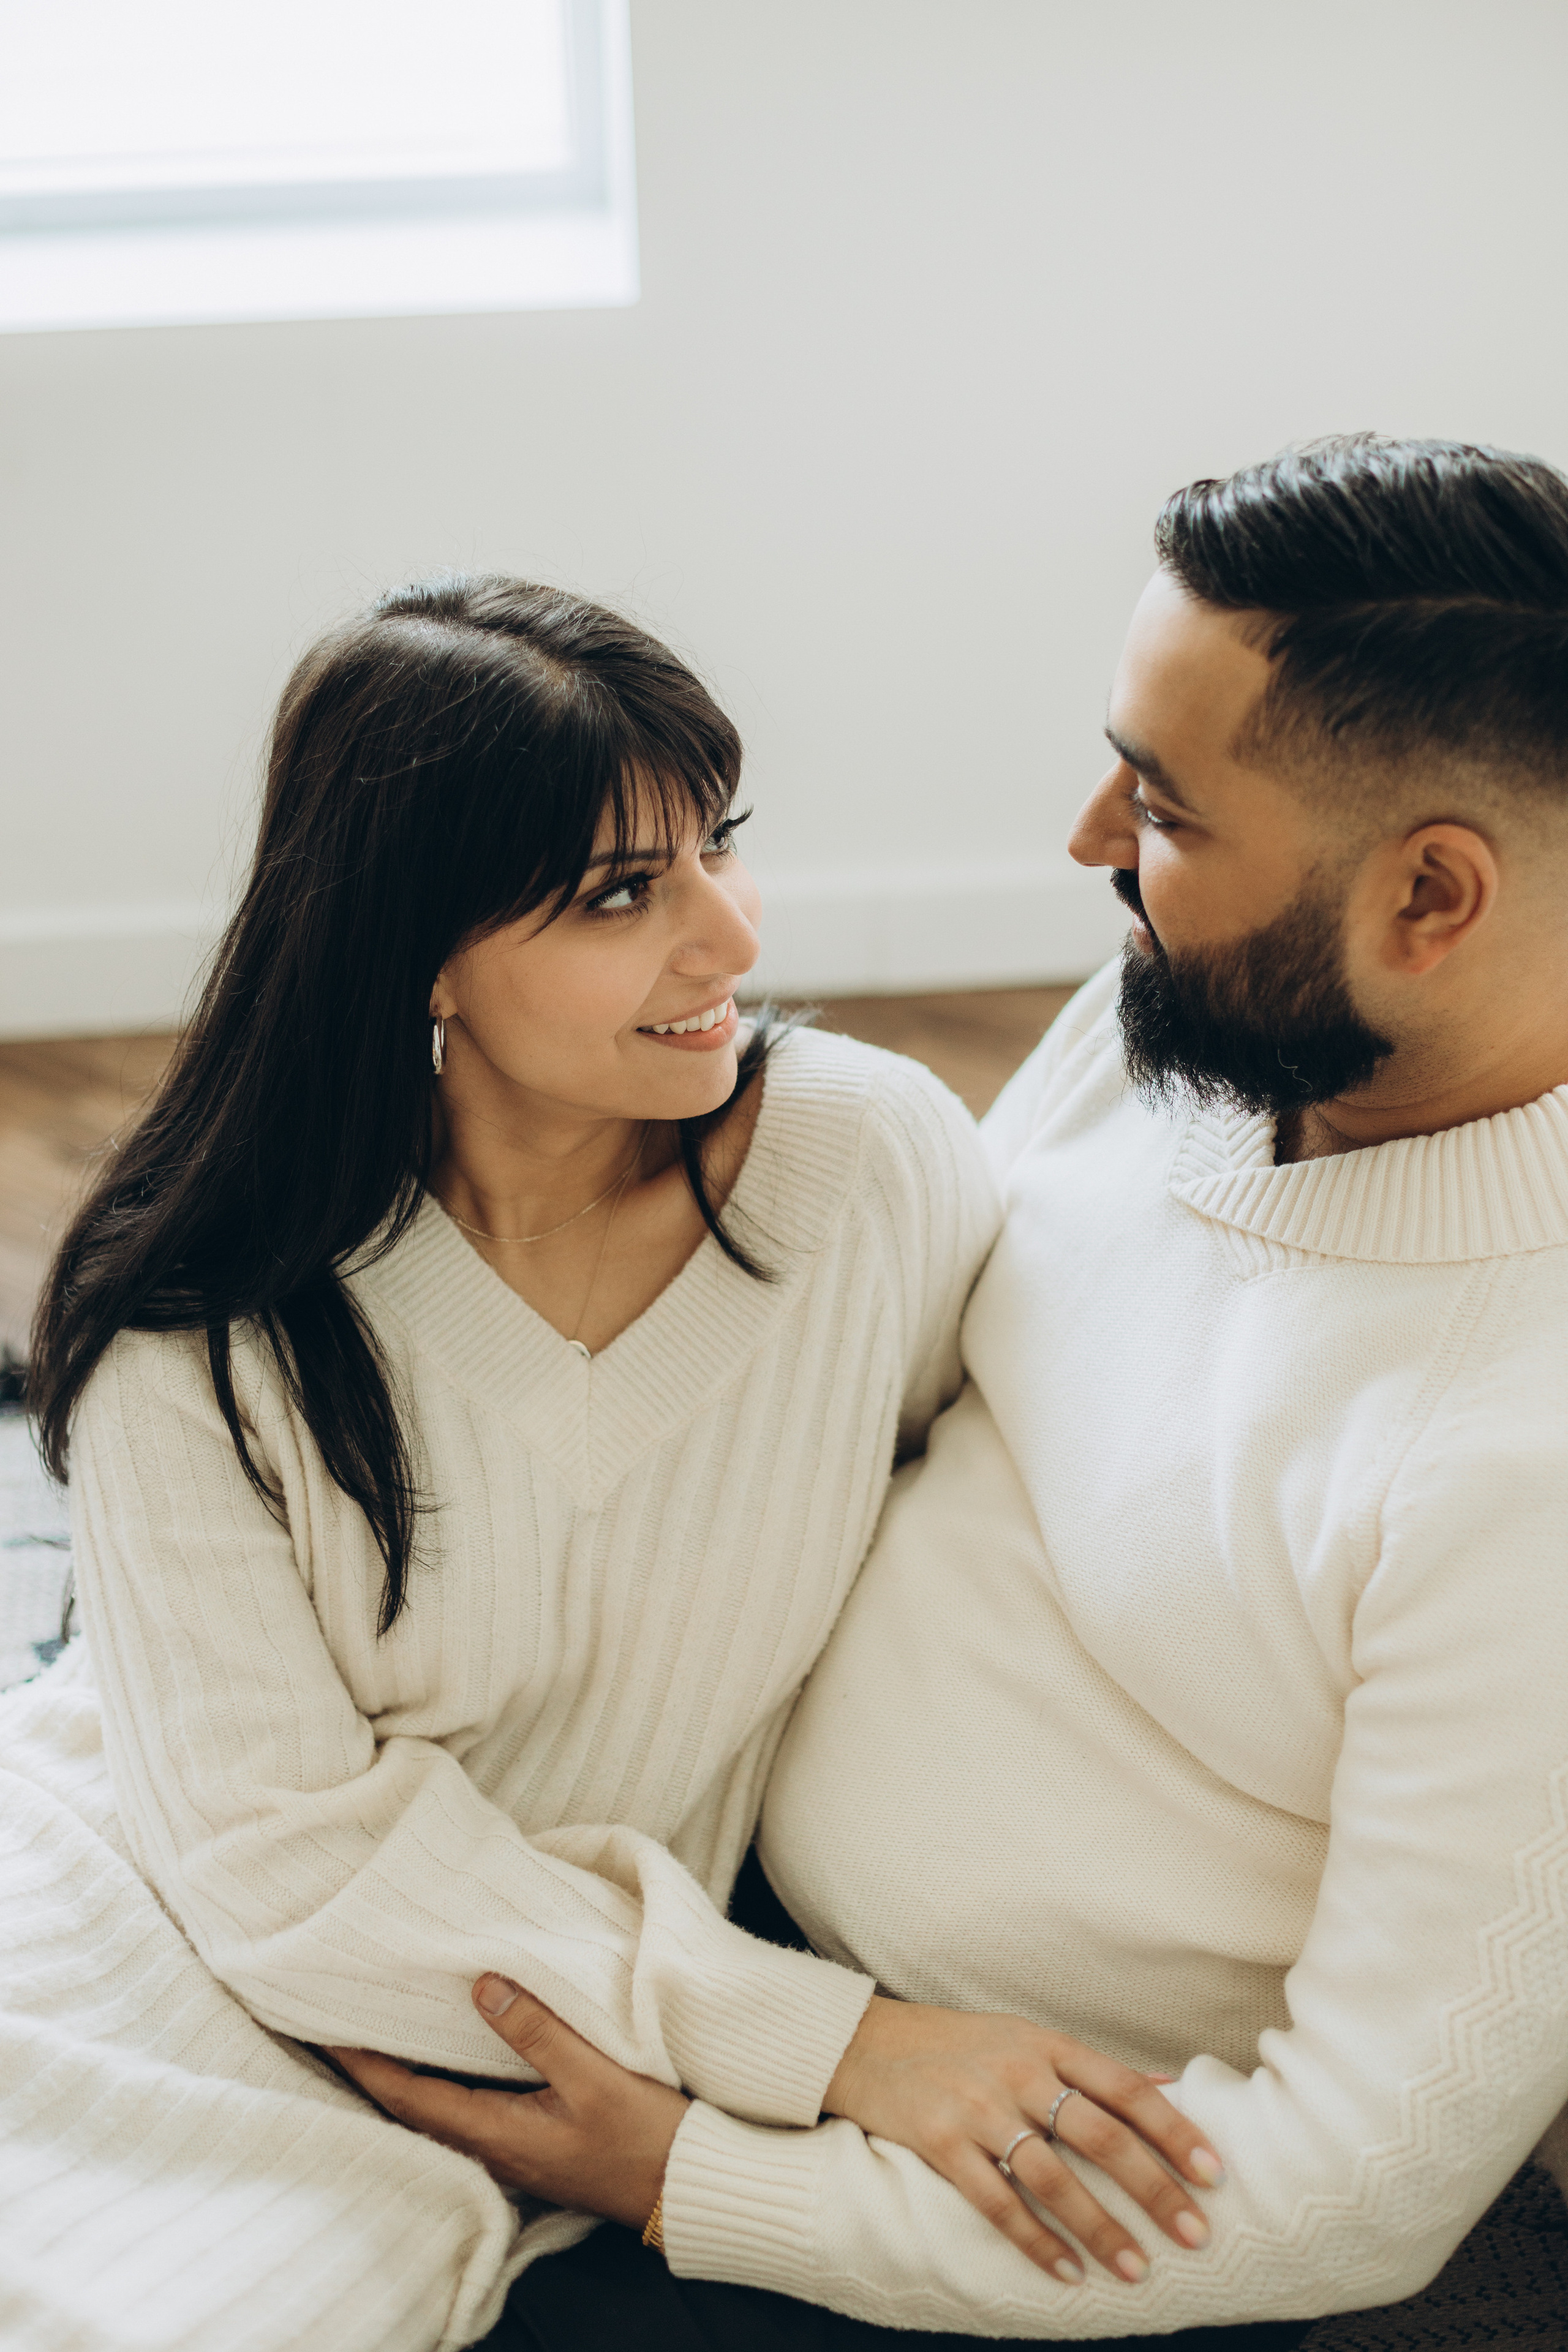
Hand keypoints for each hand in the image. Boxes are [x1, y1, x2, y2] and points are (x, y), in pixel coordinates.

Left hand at [327, 1975, 688, 2230]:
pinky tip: (450, 2056)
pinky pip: (468, 2110)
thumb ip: (536, 2030)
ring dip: (405, 2075)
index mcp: (497, 2135)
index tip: (327, 2030)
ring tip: (382, 2032)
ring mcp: (512, 2150)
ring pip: (439, 2110)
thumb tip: (481, 1984)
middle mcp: (494, 2149)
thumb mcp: (592, 2076)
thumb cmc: (643, 2137)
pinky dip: (442, 2081)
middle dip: (372, 2069)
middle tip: (340, 2025)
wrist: (684, 2186)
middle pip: (413, 2107)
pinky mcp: (533, 2143)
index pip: (410, 2097)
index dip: (366, 2065)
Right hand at [823, 1996, 1223, 2286]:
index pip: (1126, 2088)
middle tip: (1194, 2235)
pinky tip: (1066, 2272)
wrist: (869, 2042)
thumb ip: (1091, 2069)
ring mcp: (978, 2107)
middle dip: (1153, 2189)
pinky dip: (1035, 2240)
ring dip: (1100, 2228)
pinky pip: (996, 2201)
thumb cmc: (961, 2045)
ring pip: (1053, 2176)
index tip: (1213, 2173)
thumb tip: (1168, 2085)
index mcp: (1048, 2045)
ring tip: (1136, 2270)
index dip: (1174, 2130)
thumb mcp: (1028, 2038)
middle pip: (1101, 2135)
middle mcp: (1019, 2072)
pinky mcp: (940, 2141)